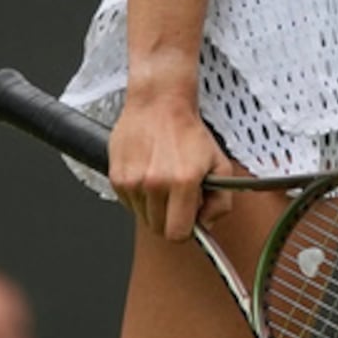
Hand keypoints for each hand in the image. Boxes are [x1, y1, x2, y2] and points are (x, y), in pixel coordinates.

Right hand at [108, 92, 239, 240]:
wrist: (159, 103)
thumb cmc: (188, 132)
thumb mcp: (220, 164)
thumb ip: (222, 201)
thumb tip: (207, 224)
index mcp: (183, 182)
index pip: (178, 234)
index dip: (186, 229)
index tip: (188, 218)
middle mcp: (155, 183)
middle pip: (159, 229)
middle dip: (171, 218)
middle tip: (178, 196)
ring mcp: (133, 182)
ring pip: (143, 218)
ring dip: (154, 207)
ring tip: (163, 180)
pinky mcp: (116, 178)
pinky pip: (129, 204)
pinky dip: (139, 197)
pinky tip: (148, 175)